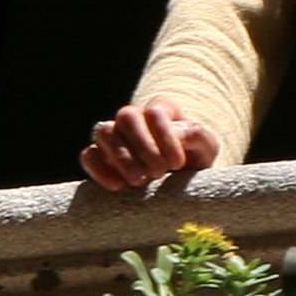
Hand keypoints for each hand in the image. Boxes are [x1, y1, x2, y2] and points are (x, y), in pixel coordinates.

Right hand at [81, 101, 221, 191]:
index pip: (155, 111)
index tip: (178, 164)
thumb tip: (177, 132)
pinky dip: (98, 169)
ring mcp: (115, 136)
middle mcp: (134, 117)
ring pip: (104, 132)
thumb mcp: (206, 147)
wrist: (181, 179)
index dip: (165, 137)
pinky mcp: (101, 157)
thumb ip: (197, 135)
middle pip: (126, 116)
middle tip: (159, 172)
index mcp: (161, 108)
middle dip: (142, 146)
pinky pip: (88, 155)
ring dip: (121, 157)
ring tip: (140, 182)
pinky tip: (117, 186)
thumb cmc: (195, 158)